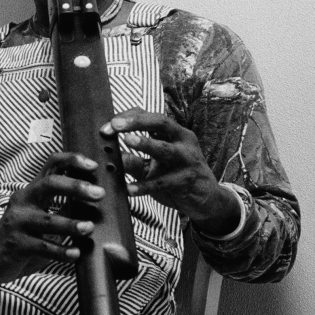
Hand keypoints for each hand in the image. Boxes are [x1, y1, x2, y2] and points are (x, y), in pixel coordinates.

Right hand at [0, 152, 104, 283]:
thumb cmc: (24, 234)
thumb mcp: (42, 216)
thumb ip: (64, 207)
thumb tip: (94, 202)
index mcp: (33, 191)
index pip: (51, 165)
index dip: (72, 160)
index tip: (93, 166)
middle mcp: (24, 201)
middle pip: (49, 184)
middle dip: (75, 186)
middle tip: (98, 194)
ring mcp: (18, 221)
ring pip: (47, 219)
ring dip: (70, 224)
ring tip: (89, 228)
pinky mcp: (16, 243)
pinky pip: (42, 246)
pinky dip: (61, 251)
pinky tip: (75, 254)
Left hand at [100, 107, 240, 235]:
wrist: (206, 199)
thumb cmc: (176, 176)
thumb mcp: (153, 166)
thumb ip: (133, 159)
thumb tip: (109, 154)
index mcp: (174, 132)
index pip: (150, 116)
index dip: (129, 118)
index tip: (109, 125)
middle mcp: (183, 141)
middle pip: (161, 123)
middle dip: (137, 122)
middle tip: (116, 125)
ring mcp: (187, 160)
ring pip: (165, 149)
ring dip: (146, 143)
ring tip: (127, 141)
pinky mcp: (187, 181)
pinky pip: (163, 182)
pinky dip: (145, 186)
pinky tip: (129, 189)